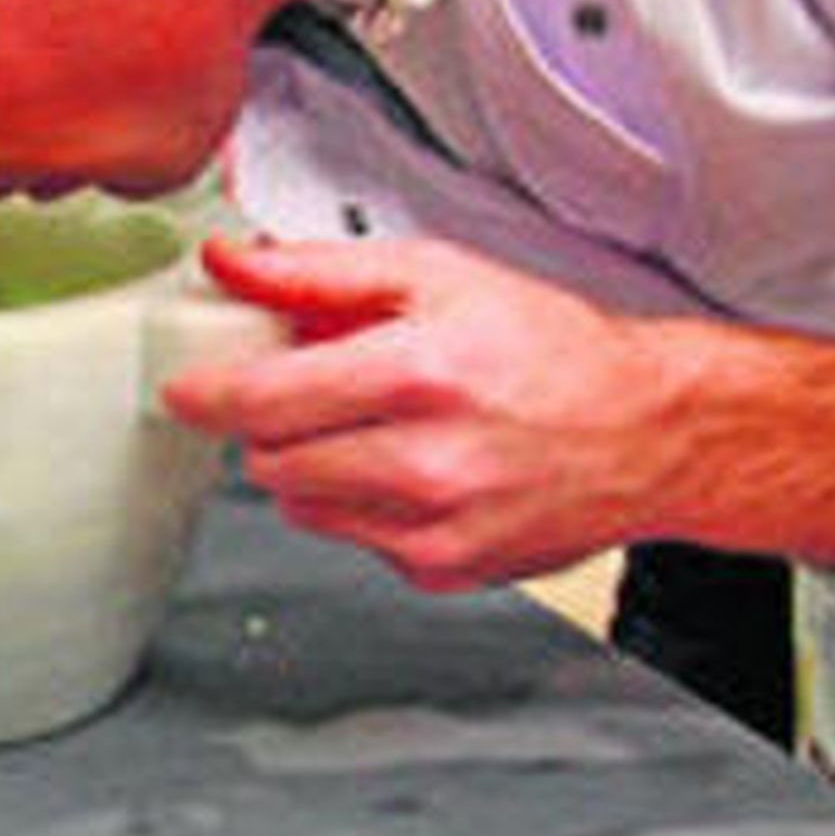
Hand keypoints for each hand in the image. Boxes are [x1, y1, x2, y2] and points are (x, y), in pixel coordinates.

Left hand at [162, 230, 656, 587]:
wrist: (646, 434)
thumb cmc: (553, 350)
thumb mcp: (437, 277)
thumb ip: (318, 272)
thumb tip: (231, 266)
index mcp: (419, 374)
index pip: (263, 401)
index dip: (208, 394)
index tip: (188, 388)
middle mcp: (426, 461)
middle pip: (271, 460)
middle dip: (274, 423)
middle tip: (311, 391)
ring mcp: (434, 527)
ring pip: (301, 505)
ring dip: (313, 466)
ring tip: (375, 427)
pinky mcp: (442, 569)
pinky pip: (353, 538)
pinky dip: (363, 504)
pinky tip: (416, 469)